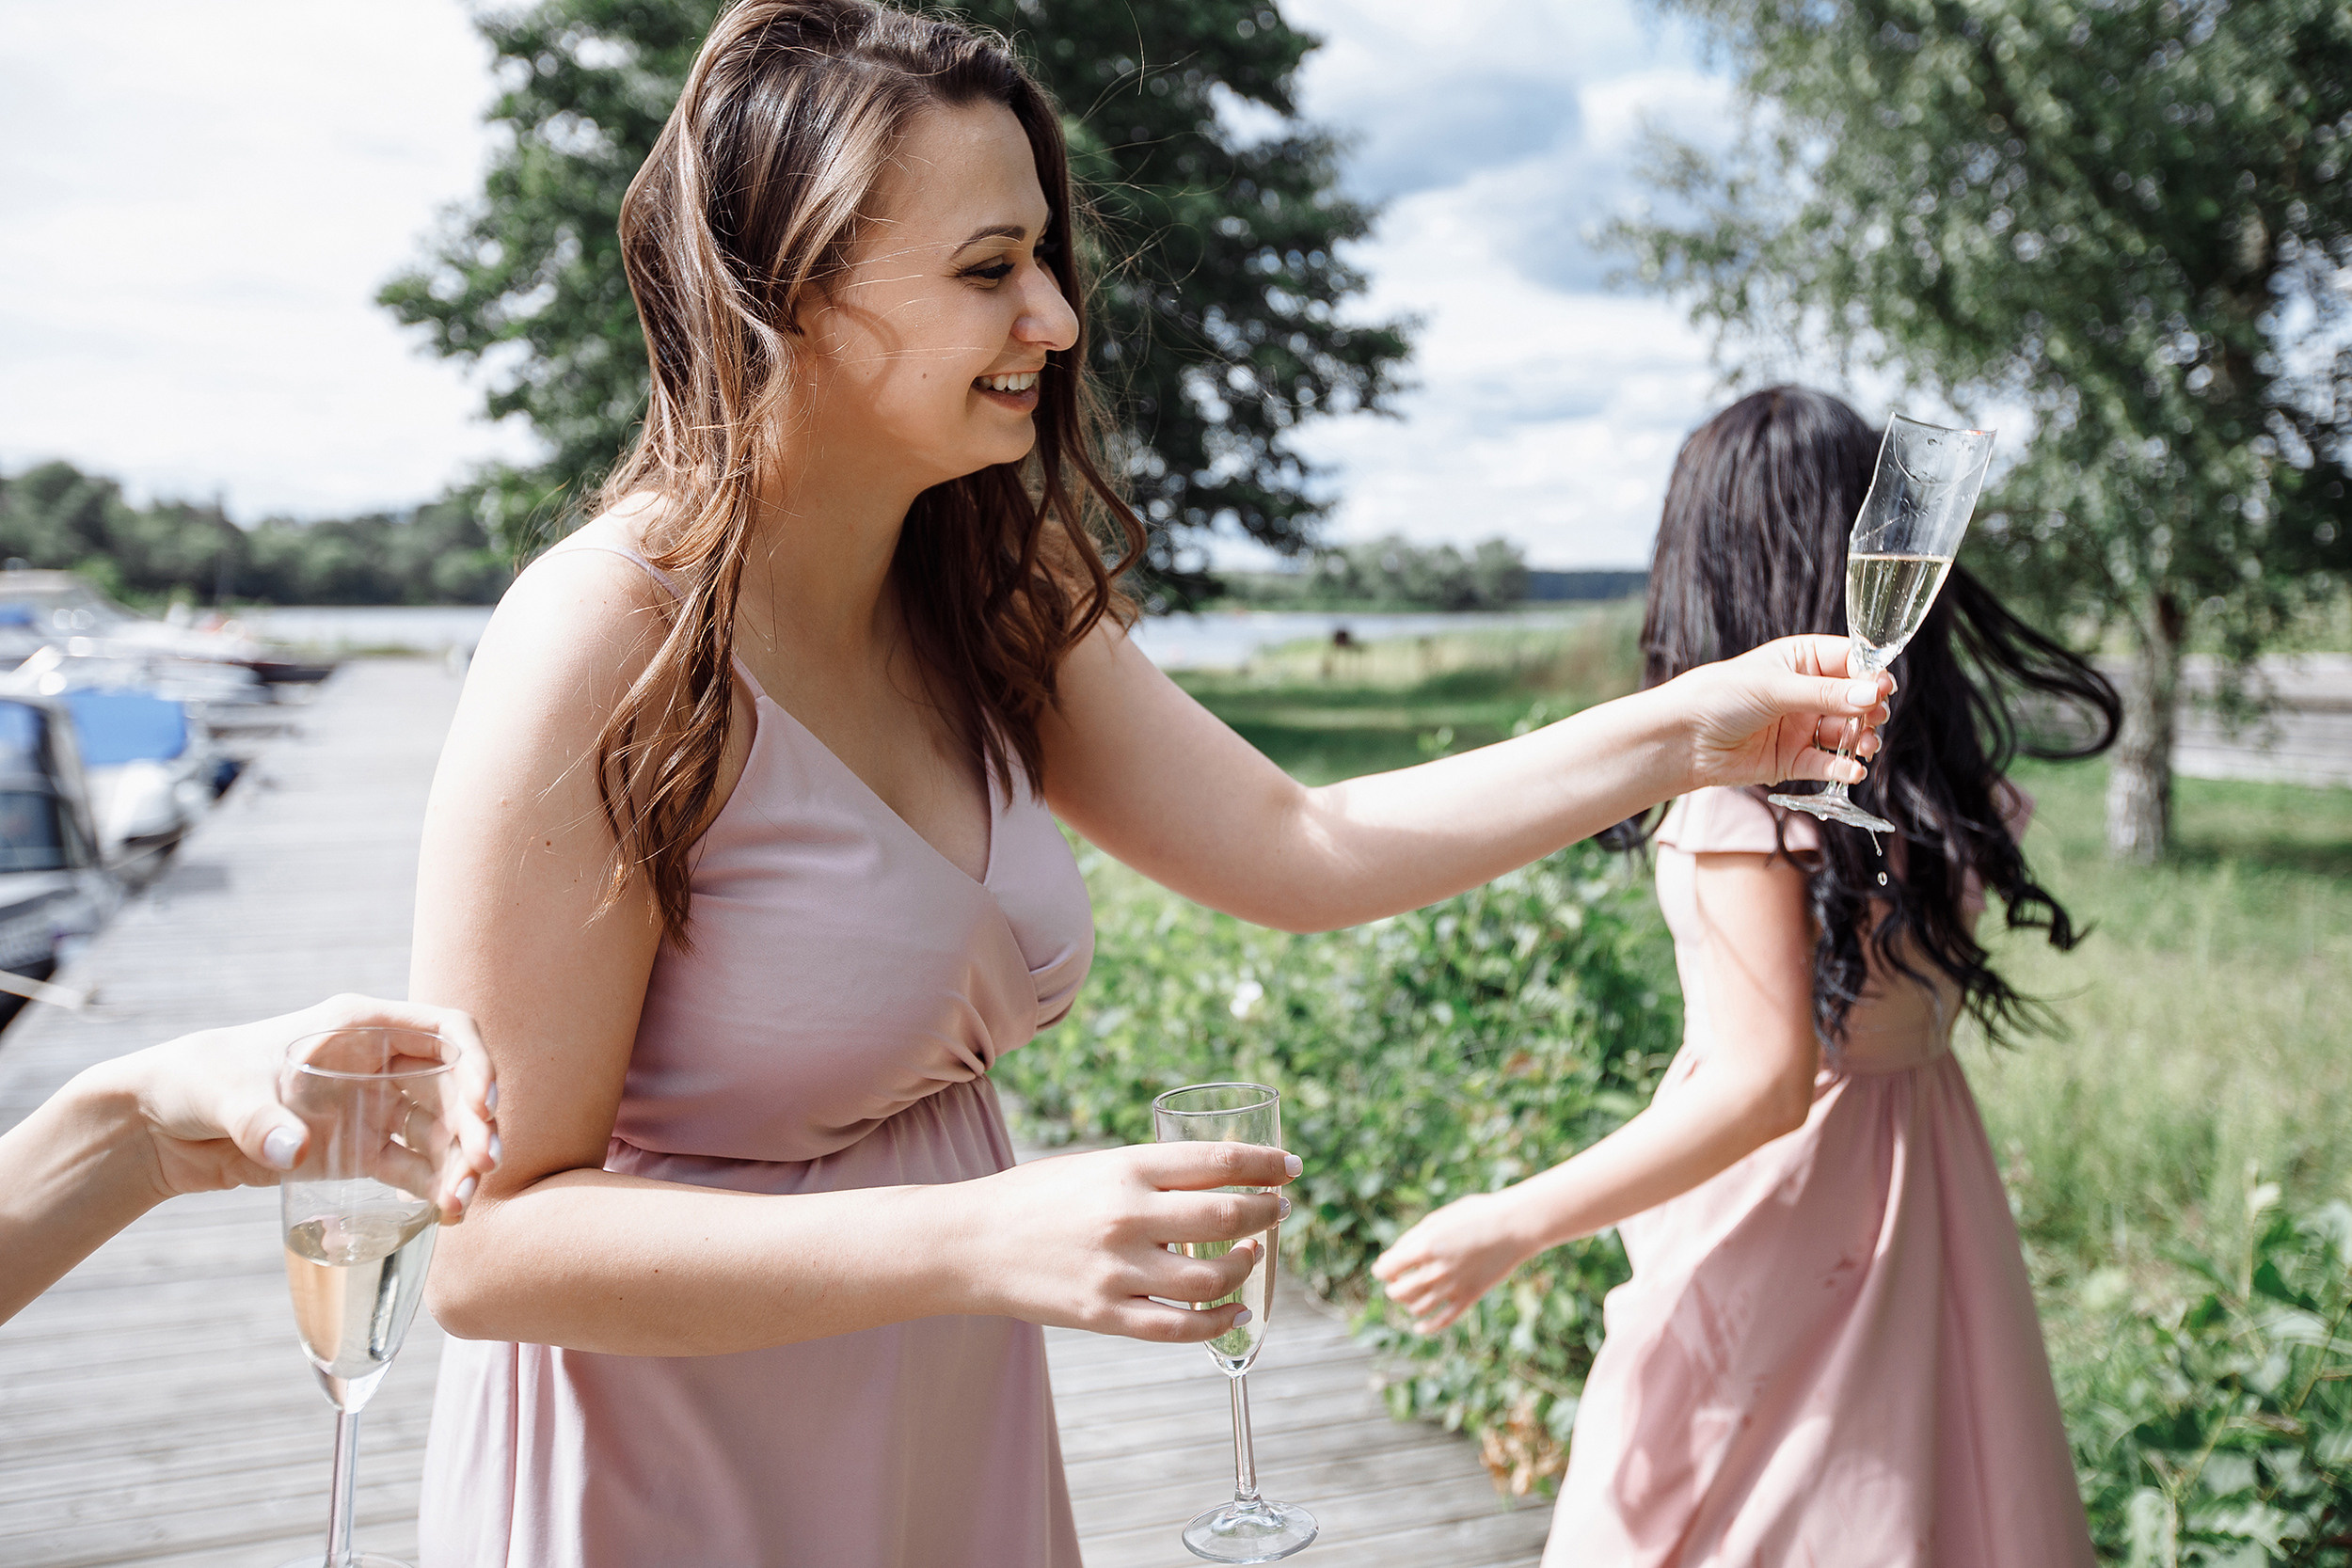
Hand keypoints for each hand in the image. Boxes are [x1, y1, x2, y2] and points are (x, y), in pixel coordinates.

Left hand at [82, 993, 500, 1221]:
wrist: (161, 1125)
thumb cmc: (196, 1081)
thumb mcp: (224, 1093)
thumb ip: (260, 1120)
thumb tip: (296, 1150)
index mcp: (360, 1027)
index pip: (446, 1030)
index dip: (477, 1063)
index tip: (484, 1105)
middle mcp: (378, 1064)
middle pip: (452, 1088)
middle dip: (474, 1126)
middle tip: (483, 1166)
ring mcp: (371, 1108)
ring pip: (438, 1132)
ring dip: (458, 1164)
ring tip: (460, 1204)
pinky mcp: (357, 1150)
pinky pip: (411, 1167)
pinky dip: (431, 1188)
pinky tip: (443, 1214)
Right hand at [953, 1142, 1296, 1342]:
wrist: (970, 1243)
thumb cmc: (1038, 1197)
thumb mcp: (1097, 1166)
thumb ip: (1154, 1175)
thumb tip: (1224, 1180)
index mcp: (1127, 1168)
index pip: (1221, 1163)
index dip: (1267, 1166)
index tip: (1290, 1168)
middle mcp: (1127, 1217)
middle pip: (1229, 1218)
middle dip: (1266, 1213)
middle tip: (1277, 1210)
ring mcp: (1117, 1271)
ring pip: (1213, 1278)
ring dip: (1246, 1266)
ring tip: (1251, 1255)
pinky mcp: (1105, 1315)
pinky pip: (1179, 1327)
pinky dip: (1218, 1322)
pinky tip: (1234, 1311)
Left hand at [1371, 1191, 1533, 1335]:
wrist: (1514, 1226)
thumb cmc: (1476, 1215)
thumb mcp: (1439, 1219)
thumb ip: (1414, 1238)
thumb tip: (1394, 1257)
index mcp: (1425, 1247)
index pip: (1387, 1268)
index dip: (1382, 1270)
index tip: (1385, 1268)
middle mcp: (1435, 1271)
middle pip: (1398, 1292)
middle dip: (1392, 1288)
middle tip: (1396, 1282)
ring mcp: (1452, 1287)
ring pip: (1416, 1309)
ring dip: (1407, 1304)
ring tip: (1410, 1296)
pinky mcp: (1469, 1298)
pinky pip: (1441, 1321)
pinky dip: (1426, 1327)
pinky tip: (1420, 1325)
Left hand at [1663, 634, 1894, 790]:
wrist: (1683, 738)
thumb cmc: (1721, 696)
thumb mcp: (1776, 687)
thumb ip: (1825, 694)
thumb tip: (1873, 694)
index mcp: (1802, 660)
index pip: (1851, 661)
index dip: (1871, 674)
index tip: (1884, 688)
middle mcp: (1807, 692)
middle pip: (1855, 699)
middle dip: (1869, 709)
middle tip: (1873, 717)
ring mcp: (1801, 727)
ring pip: (1845, 733)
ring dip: (1861, 739)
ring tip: (1865, 744)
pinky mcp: (1793, 759)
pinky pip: (1827, 764)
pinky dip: (1843, 769)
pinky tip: (1853, 771)